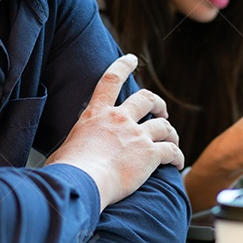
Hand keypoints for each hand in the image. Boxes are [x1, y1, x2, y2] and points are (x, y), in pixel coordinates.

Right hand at [45, 54, 183, 210]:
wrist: (83, 182)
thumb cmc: (68, 171)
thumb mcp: (65, 148)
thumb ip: (74, 146)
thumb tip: (66, 156)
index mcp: (96, 114)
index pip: (110, 81)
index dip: (123, 66)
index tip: (132, 60)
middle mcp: (119, 119)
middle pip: (147, 99)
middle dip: (158, 104)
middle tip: (162, 112)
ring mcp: (136, 135)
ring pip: (164, 126)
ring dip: (171, 133)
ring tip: (172, 141)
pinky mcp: (150, 153)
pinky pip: (172, 150)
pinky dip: (177, 156)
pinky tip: (177, 163)